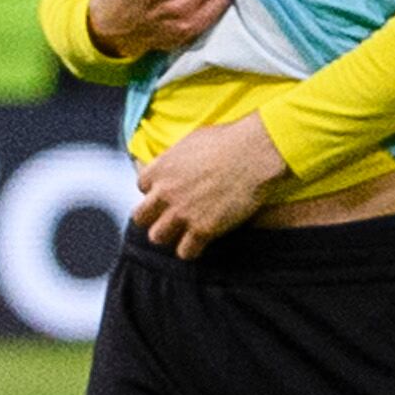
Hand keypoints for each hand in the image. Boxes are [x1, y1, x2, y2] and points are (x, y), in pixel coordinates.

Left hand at [130, 112, 290, 257]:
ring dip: (169, 236)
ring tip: (183, 233)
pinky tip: (200, 244)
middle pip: (141, 217)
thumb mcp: (191, 142)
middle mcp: (165, 193)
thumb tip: (177, 164)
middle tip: (169, 217)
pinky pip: (185, 252)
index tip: (168, 192)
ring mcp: (182, 213)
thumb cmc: (228, 142)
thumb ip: (177, 159)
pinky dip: (191, 250)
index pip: (142, 186)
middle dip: (153, 218)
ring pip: (157, 237)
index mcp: (160, 169)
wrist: (253, 155)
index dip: (155, 191)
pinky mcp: (203, 230)